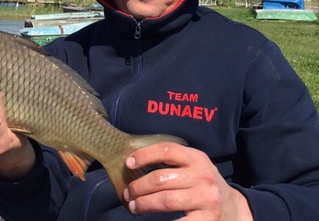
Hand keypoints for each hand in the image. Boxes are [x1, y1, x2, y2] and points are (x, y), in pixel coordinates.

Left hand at [123, 143, 252, 220]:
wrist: (234, 208)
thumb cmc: (204, 185)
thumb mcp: (194, 167)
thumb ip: (173, 162)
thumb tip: (135, 163)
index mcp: (197, 158)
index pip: (167, 150)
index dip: (144, 155)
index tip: (129, 164)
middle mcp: (203, 176)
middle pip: (160, 178)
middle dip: (138, 187)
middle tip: (128, 193)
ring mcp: (206, 199)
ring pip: (165, 200)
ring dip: (143, 204)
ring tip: (134, 206)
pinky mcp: (207, 220)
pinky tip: (150, 220)